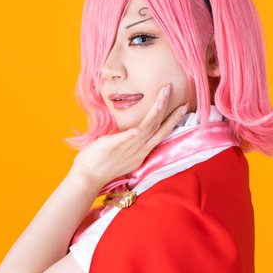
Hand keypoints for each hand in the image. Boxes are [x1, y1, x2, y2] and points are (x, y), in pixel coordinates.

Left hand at [71, 83, 188, 187]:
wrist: (88, 178)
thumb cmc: (99, 165)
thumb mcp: (120, 153)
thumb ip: (127, 142)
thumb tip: (128, 131)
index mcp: (141, 152)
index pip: (160, 134)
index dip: (171, 122)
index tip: (181, 110)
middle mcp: (140, 150)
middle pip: (161, 130)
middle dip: (173, 115)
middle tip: (185, 102)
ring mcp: (131, 147)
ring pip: (151, 126)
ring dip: (160, 109)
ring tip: (165, 94)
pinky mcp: (120, 144)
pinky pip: (136, 132)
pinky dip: (146, 121)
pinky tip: (152, 110)